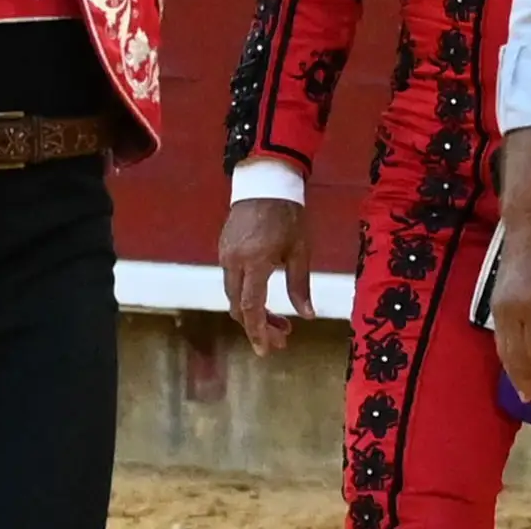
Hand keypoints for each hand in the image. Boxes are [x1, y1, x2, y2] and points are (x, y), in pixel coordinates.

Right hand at [219, 198, 315, 355]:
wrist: (265, 181)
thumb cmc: (288, 214)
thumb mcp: (300, 250)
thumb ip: (300, 285)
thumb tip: (307, 315)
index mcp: (254, 262)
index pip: (251, 307)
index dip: (258, 332)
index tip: (266, 350)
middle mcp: (234, 261)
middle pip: (239, 307)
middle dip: (258, 327)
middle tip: (282, 338)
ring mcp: (225, 255)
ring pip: (234, 295)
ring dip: (253, 312)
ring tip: (280, 322)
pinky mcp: (223, 249)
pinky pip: (232, 281)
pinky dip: (246, 296)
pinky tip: (264, 299)